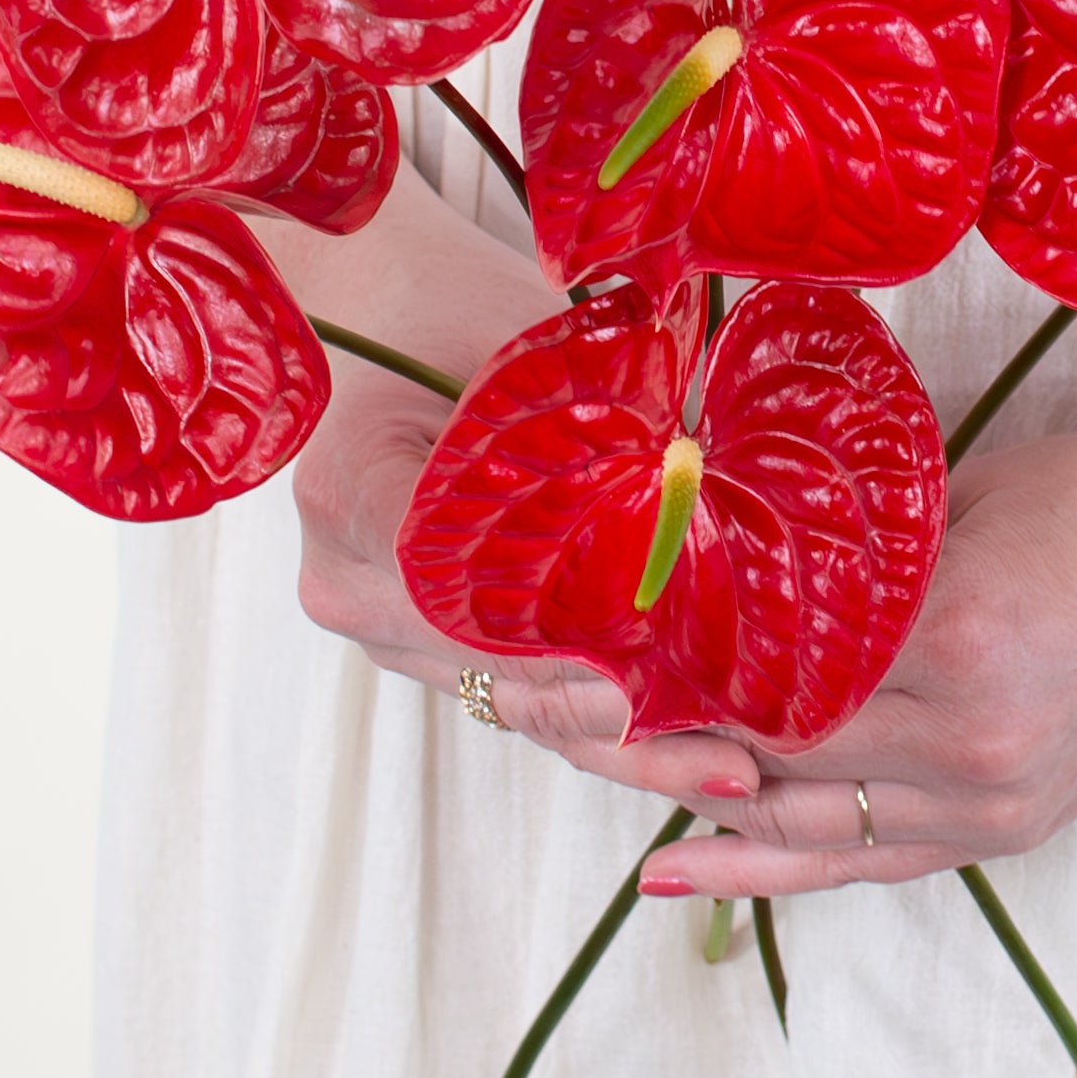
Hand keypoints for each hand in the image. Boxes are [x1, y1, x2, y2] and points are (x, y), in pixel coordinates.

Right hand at [273, 171, 765, 799]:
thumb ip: (600, 423)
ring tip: (732, 779)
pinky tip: (693, 755)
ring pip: (510, 705)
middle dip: (618, 719)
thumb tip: (721, 494)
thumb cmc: (450, 301)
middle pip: (493, 674)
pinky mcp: (417, 642)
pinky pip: (512, 694)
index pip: (462, 599)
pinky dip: (603, 721)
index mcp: (349, 492)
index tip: (652, 679)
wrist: (373, 298)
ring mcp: (376, 624)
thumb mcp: (524, 343)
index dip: (565, 648)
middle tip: (726, 758)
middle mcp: (344, 581)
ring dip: (625, 744)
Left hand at [615, 401, 1076, 898]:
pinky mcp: (1007, 823)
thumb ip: (859, 548)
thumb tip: (740, 552)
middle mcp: (963, 735)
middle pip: (763, 747)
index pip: (764, 665)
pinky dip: (770, 868)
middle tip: (535, 702)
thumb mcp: (971, 495)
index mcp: (953, 632)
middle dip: (642, 728)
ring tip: (578, 772)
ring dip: (686, 797)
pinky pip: (868, 860)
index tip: (569, 640)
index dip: (656, 659)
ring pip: (800, 815)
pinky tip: (678, 869)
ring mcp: (988, 795)